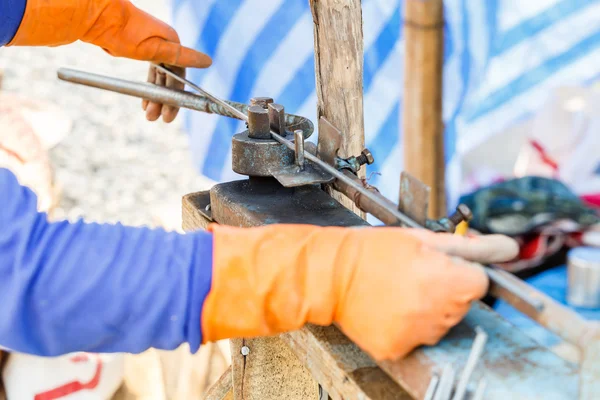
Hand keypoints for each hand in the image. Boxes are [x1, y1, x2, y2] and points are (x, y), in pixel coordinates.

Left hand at [8, 0, 211, 121]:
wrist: (97, 16)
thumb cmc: (124, 32)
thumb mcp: (155, 49)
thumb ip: (182, 57)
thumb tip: (208, 61)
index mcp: (172, 43)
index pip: (181, 76)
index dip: (177, 97)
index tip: (171, 114)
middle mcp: (166, 45)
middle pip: (170, 79)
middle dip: (164, 101)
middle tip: (159, 119)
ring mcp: (153, 48)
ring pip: (159, 79)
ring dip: (155, 98)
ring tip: (149, 115)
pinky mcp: (140, 50)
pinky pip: (150, 74)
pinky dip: (148, 88)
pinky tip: (144, 102)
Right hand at [201, 225, 518, 360]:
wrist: (329, 274)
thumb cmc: (372, 250)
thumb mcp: (422, 238)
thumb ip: (469, 246)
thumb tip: (507, 249)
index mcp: (449, 282)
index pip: (479, 281)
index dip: (460, 270)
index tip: (439, 264)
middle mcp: (439, 314)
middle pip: (461, 303)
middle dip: (445, 288)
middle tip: (412, 273)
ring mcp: (418, 335)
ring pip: (440, 322)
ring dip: (426, 307)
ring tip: (397, 289)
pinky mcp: (398, 347)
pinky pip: (416, 336)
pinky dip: (406, 324)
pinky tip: (388, 306)